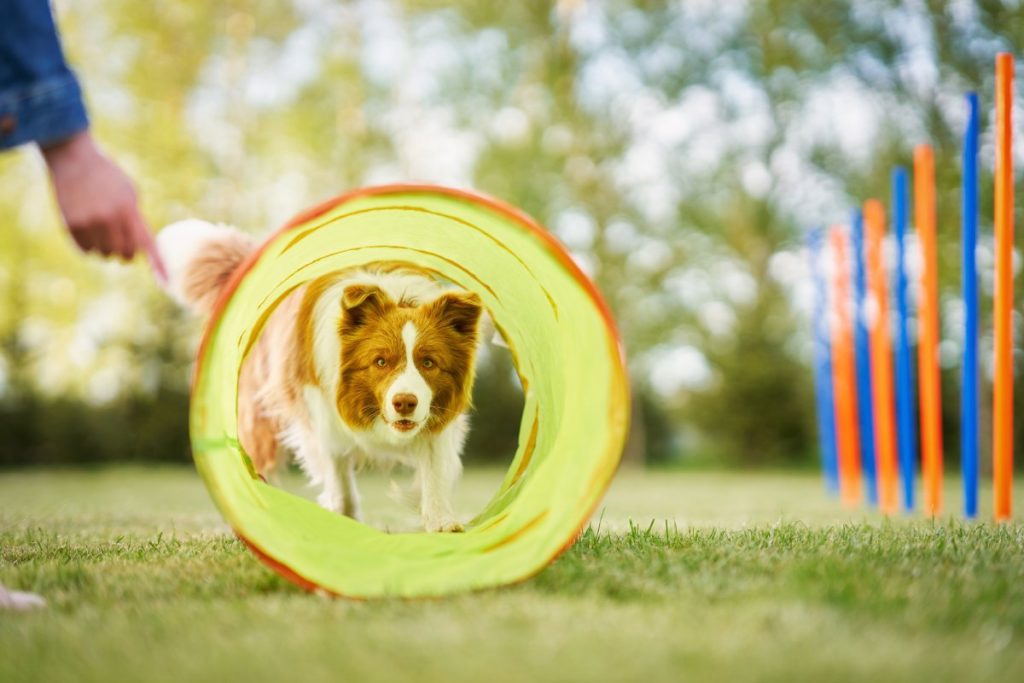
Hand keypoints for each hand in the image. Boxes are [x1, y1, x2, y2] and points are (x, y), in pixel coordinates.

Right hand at [41, 131, 166, 281]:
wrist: (74, 160)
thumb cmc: (108, 177)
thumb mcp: (129, 193)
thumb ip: (135, 219)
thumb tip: (140, 248)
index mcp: (128, 209)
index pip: (146, 243)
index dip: (157, 264)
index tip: (166, 281)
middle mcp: (109, 219)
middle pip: (124, 254)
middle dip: (126, 252)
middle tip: (122, 242)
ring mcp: (89, 223)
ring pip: (104, 254)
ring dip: (106, 248)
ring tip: (102, 228)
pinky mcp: (71, 226)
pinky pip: (86, 251)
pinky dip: (89, 246)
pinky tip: (88, 228)